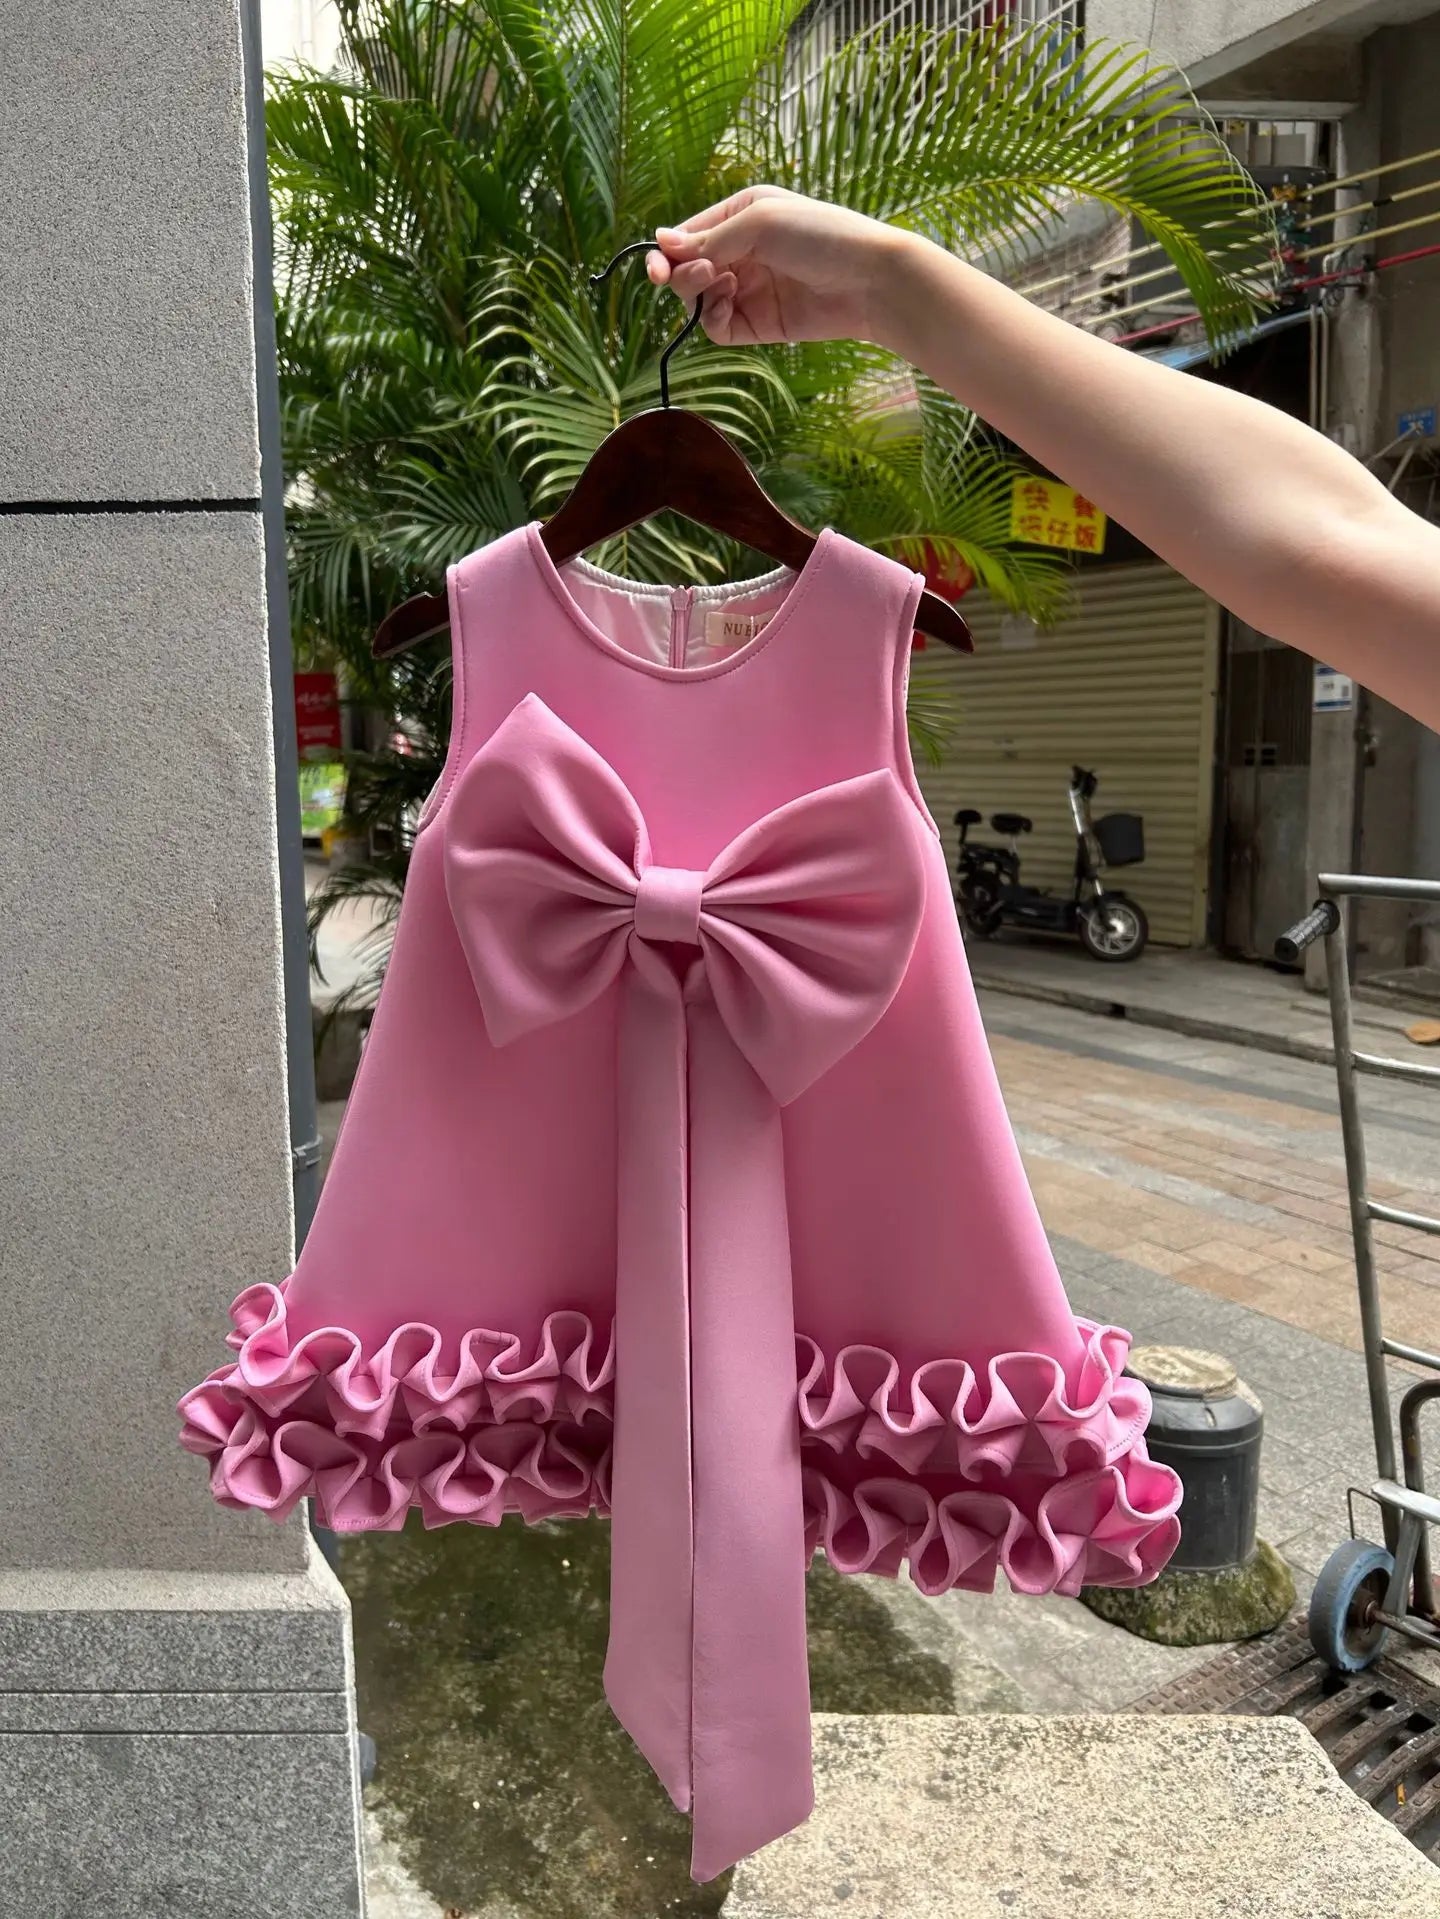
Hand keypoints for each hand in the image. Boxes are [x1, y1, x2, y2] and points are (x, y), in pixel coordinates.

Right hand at [645, 186, 914, 349]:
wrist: (868, 280)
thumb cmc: (821, 236)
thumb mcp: (761, 222)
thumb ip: (710, 237)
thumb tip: (660, 243)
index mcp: (739, 216)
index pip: (687, 236)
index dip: (666, 253)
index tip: (657, 269)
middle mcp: (740, 252)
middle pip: (686, 269)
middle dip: (680, 274)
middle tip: (692, 276)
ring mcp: (749, 290)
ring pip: (697, 299)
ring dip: (695, 293)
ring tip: (717, 284)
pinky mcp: (758, 324)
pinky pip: (717, 326)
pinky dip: (712, 318)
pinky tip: (727, 303)